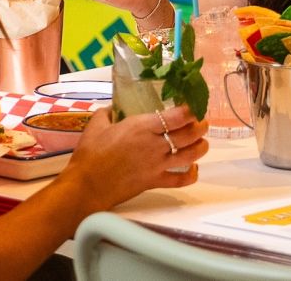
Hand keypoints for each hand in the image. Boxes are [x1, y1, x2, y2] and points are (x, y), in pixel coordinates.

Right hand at [62, 103, 206, 208]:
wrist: (87, 184)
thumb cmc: (90, 154)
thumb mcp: (96, 124)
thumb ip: (107, 113)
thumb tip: (112, 108)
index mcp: (141, 127)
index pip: (176, 117)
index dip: (190, 110)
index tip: (193, 106)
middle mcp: (155, 145)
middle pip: (188, 135)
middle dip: (200, 127)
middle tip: (202, 122)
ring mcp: (158, 165)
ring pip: (190, 155)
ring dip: (201, 147)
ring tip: (203, 141)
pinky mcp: (155, 182)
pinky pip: (180, 180)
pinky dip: (191, 175)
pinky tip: (194, 169)